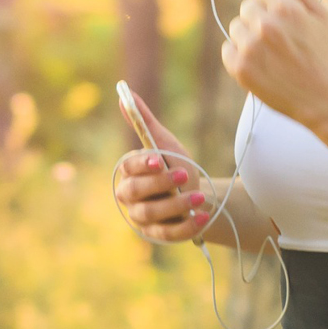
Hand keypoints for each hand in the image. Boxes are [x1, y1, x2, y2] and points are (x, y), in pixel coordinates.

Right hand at [116, 89, 209, 241]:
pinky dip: (186, 226)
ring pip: (152, 214)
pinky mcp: (158, 235)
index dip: (142, 165)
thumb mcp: (165, 144)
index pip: (128, 168)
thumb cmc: (176, 167)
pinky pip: (168, 234)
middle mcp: (130, 197)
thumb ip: (144, 122)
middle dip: (159, 183)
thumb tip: (124, 93)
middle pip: (135, 192)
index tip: (158, 159)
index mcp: (129, 173)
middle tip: (184, 174)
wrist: (198, 196)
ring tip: (198, 197)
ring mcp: (142, 218)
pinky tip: (202, 216)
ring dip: (176, 205)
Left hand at [220, 0, 327, 127]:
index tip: (283, 19)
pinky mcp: (240, 68)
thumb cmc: (322, 56)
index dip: (272, 2)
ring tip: (271, 53)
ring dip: (249, 37)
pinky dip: (239, 56)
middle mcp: (266, 25)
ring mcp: (251, 48)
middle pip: (247, 7)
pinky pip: (227, 49)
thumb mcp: (320, 16)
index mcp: (286, 8)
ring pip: (236, 27)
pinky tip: (260, 64)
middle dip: (260, 19)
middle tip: (280, 40)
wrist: (322, 99)